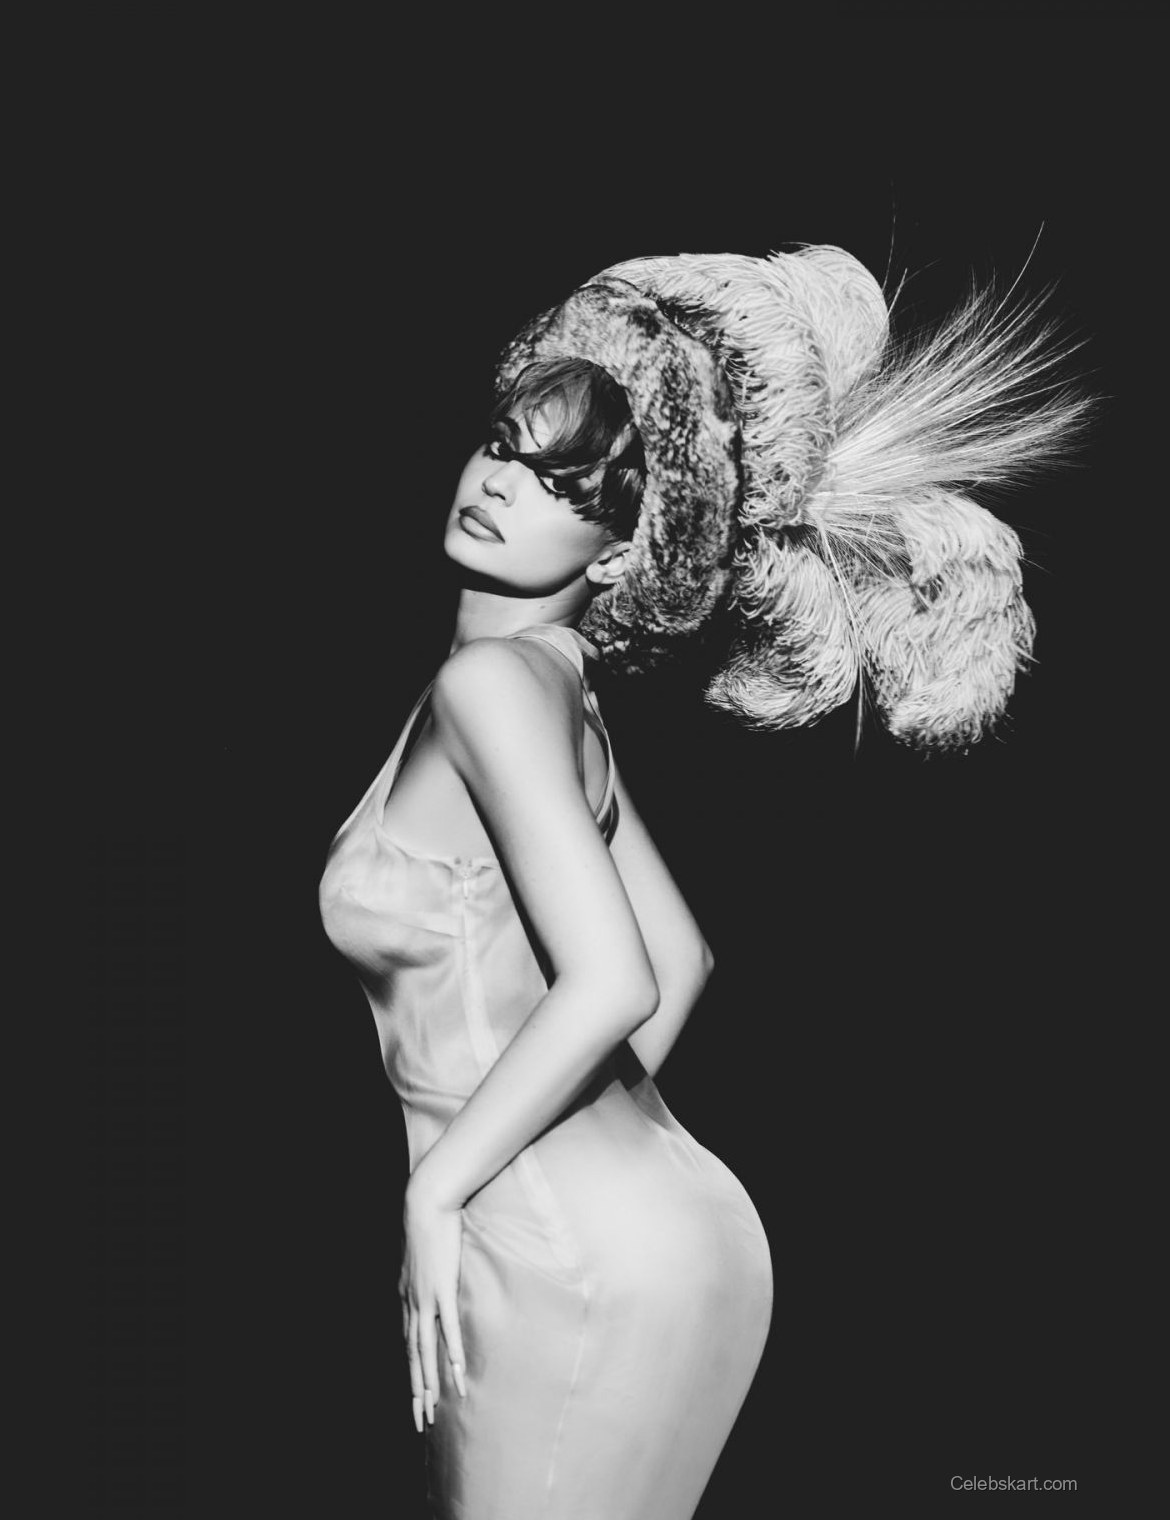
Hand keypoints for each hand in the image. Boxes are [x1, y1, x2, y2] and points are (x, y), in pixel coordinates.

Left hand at [398, 1181, 467, 1432]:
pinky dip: (452, 1353)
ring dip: (429, 1383)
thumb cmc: (427, 1223)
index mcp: (406, 1298)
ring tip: (434, 1409)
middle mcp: (412, 1304)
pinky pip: (449, 1329)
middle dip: (416, 1391)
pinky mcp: (443, 1289)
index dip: (411, 1374)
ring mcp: (426, 1299)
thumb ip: (423, 1273)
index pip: (408, 1346)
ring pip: (426, 1351)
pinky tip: (457, 1374)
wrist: (428, 1202)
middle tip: (420, 1420)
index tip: (415, 1398)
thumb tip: (428, 1280)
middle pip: (412, 1357)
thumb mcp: (421, 1255)